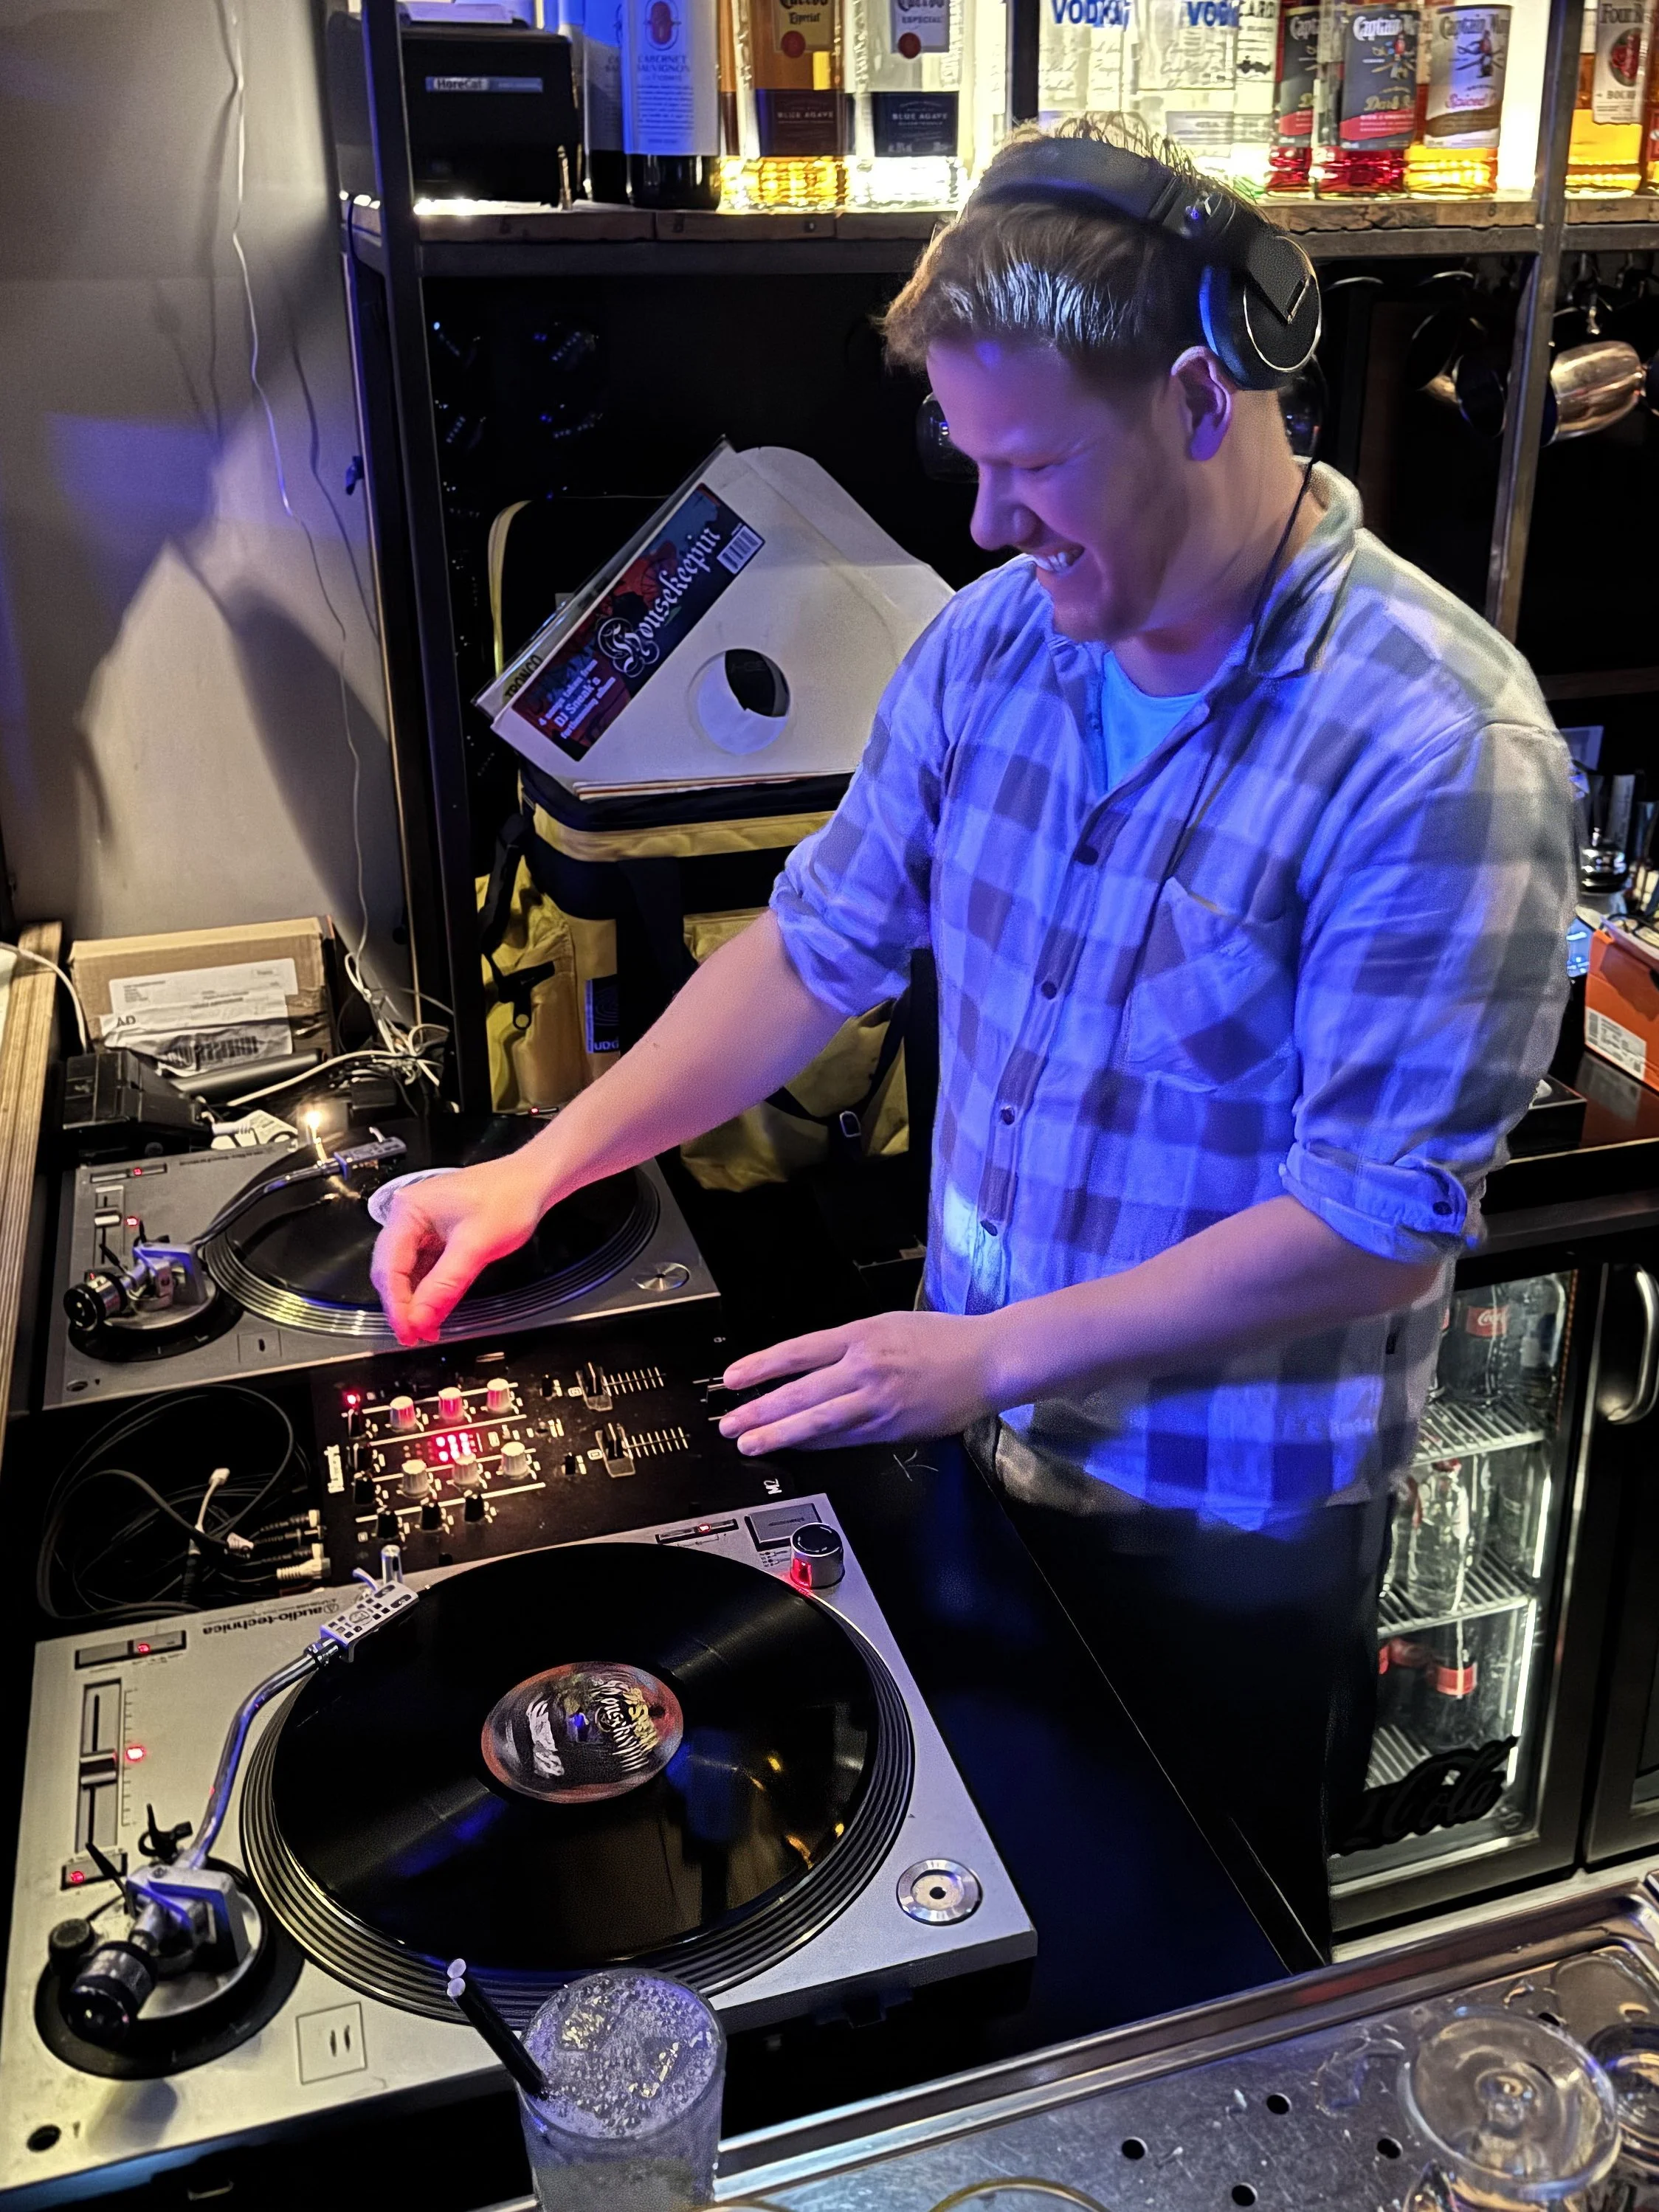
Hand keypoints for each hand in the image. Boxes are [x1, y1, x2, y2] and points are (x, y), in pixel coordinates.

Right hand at [370, 1153, 555, 1345]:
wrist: (533, 1181)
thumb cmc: (509, 1199)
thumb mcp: (476, 1247)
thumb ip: (444, 1285)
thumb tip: (420, 1319)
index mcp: (408, 1210)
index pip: (390, 1267)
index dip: (397, 1305)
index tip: (407, 1332)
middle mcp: (407, 1216)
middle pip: (392, 1270)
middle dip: (403, 1306)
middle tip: (414, 1336)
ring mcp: (421, 1225)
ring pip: (407, 1272)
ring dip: (416, 1301)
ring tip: (426, 1328)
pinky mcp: (436, 1235)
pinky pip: (424, 1268)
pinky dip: (429, 1290)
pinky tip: (436, 1309)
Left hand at [718, 1310, 1003, 1453]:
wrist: (988, 1360)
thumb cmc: (942, 1340)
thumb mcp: (888, 1325)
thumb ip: (850, 1346)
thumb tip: (811, 1367)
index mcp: (861, 1335)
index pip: (798, 1352)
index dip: (760, 1367)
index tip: (733, 1379)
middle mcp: (865, 1367)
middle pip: (800, 1391)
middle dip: (759, 1410)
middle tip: (730, 1423)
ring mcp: (878, 1401)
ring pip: (818, 1421)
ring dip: (779, 1434)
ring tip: (751, 1443)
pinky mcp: (892, 1428)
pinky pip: (845, 1439)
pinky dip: (816, 1444)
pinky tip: (796, 1448)